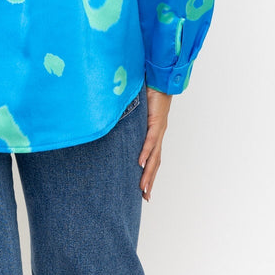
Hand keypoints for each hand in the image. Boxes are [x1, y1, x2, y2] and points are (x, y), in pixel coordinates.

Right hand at [138, 86, 172, 201]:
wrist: (161, 78)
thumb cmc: (149, 89)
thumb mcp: (137, 108)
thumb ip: (129, 116)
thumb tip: (113, 119)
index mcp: (154, 132)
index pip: (152, 156)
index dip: (149, 172)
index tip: (144, 188)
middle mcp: (158, 134)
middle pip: (155, 162)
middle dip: (149, 180)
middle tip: (145, 197)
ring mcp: (158, 129)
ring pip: (154, 156)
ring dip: (148, 173)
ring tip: (143, 187)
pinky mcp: (157, 121)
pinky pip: (150, 140)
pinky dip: (145, 152)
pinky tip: (140, 163)